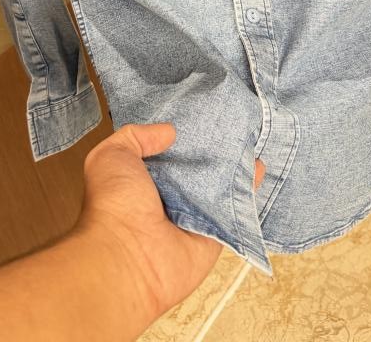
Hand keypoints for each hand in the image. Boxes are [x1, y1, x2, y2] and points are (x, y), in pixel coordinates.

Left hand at [68, 122, 265, 322]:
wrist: (128, 258)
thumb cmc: (114, 206)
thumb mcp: (111, 156)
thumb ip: (136, 136)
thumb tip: (168, 132)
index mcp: (143, 181)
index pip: (168, 154)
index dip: (183, 135)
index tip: (201, 113)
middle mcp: (168, 199)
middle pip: (197, 169)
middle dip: (212, 149)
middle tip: (232, 121)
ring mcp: (193, 218)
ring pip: (220, 187)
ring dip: (234, 167)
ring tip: (251, 137)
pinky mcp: (215, 235)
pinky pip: (235, 210)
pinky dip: (249, 190)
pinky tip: (260, 166)